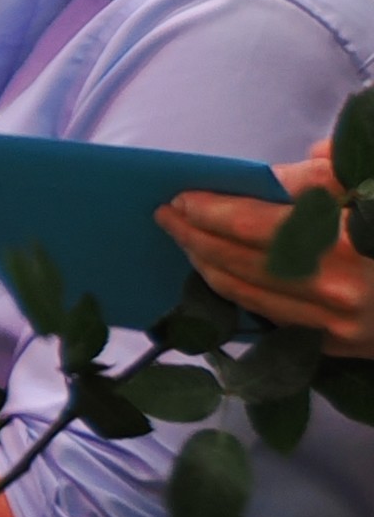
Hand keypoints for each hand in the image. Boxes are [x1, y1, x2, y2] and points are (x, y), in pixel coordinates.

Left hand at [164, 145, 373, 354]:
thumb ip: (332, 173)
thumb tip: (282, 169)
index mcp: (348, 241)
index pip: (257, 221)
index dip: (213, 207)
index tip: (181, 195)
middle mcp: (338, 288)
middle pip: (243, 260)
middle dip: (197, 235)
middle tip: (167, 215)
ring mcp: (339, 324)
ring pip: (251, 294)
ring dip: (209, 266)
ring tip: (186, 241)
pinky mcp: (343, 347)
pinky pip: (275, 318)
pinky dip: (242, 294)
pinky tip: (222, 275)